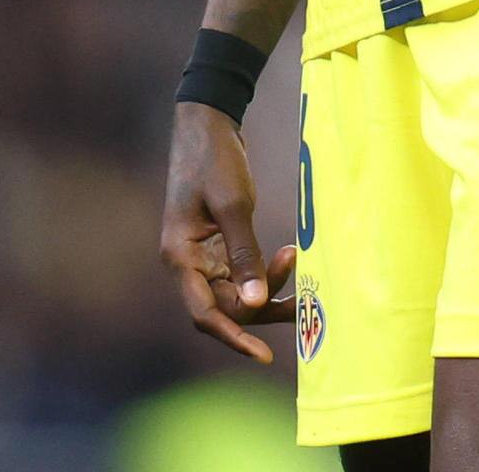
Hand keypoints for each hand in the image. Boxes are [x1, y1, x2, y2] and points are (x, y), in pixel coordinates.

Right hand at [160, 100, 296, 360]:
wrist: (208, 124)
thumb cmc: (215, 160)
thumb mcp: (233, 204)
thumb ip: (245, 254)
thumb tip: (256, 303)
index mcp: (180, 257)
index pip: (205, 314)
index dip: (234, 338)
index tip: (265, 355)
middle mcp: (188, 264)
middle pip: (225, 308)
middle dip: (262, 303)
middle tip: (298, 279)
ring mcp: (203, 258)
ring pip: (237, 294)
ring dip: (268, 287)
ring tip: (297, 259)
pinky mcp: (218, 248)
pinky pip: (242, 275)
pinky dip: (265, 272)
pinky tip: (289, 255)